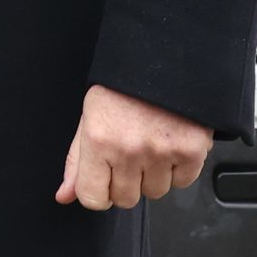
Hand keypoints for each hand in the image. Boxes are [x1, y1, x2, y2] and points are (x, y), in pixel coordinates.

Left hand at [56, 84, 213, 209]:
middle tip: (130, 154)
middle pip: (125, 199)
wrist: (164, 57)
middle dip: (126, 182)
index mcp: (99, 140)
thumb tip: (65, 195)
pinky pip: (182, 182)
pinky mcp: (191, 151)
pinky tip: (170, 144)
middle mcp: (129, 150)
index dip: (98, 191)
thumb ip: (77, 161)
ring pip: (155, 192)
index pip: (93, 198)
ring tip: (151, 144)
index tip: (104, 180)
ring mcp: (161, 152)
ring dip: (153, 175)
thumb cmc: (123, 85)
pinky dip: (178, 169)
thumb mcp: (90, 116)